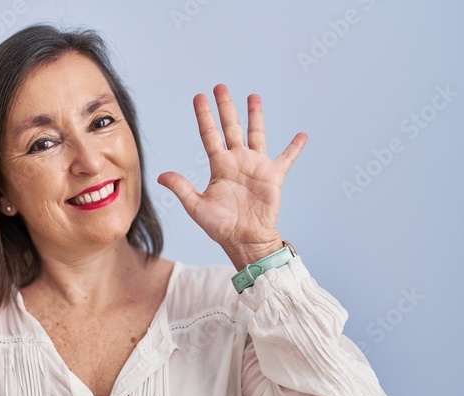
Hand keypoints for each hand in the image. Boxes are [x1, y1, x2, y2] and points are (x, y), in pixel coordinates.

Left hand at [157, 84, 306, 268]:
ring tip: (254, 96)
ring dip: (256, 116)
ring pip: (256, 134)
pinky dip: (295, 148)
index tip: (199, 97)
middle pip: (231, 127)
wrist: (245, 241)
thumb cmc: (221, 227)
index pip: (209, 135)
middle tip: (220, 86)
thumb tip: (161, 176)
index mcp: (219, 166)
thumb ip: (182, 188)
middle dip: (226, 107)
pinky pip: (286, 159)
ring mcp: (256, 167)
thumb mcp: (197, 207)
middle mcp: (237, 161)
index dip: (204, 116)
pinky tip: (302, 135)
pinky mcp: (273, 177)